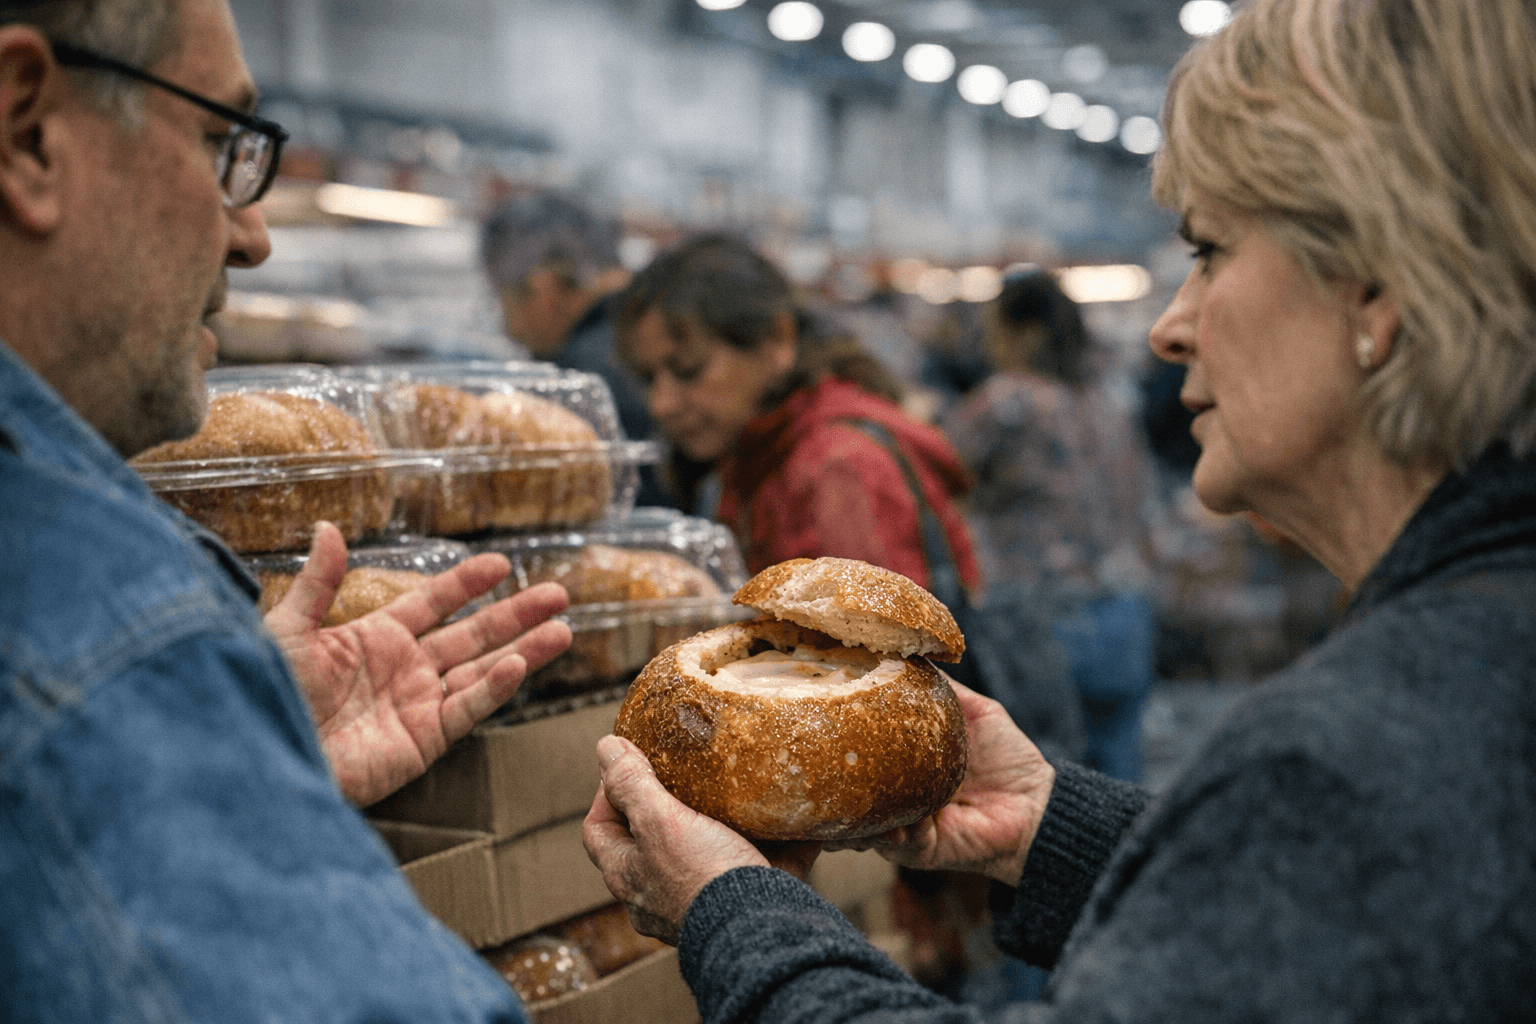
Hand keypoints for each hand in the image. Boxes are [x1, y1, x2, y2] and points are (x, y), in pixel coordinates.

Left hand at [264, 521, 572, 806]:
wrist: (263, 754)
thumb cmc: (265, 694)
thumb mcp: (288, 630)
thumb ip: (318, 582)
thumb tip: (328, 527)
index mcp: (375, 638)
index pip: (433, 602)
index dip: (467, 583)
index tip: (501, 564)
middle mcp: (405, 669)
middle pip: (473, 635)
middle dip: (517, 615)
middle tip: (558, 595)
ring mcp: (418, 705)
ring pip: (483, 670)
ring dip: (524, 650)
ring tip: (564, 630)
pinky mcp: (423, 742)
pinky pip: (467, 709)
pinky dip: (494, 688)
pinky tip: (518, 664)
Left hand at [583, 734, 820, 944]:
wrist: (760, 931)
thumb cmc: (702, 879)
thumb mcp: (658, 822)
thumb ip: (631, 785)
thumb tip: (605, 748)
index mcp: (629, 875)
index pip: (599, 828)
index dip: (607, 791)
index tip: (633, 761)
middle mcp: (659, 894)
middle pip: (653, 840)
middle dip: (668, 804)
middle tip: (685, 771)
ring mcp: (703, 900)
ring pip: (709, 853)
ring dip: (723, 822)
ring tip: (736, 789)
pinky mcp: (747, 901)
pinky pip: (762, 864)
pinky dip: (777, 840)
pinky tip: (791, 817)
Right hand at [824, 679, 1053, 887]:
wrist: (1038, 803)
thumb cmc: (1008, 756)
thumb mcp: (974, 711)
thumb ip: (942, 687)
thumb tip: (908, 652)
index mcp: (903, 766)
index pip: (860, 759)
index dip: (838, 749)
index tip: (819, 726)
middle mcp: (897, 799)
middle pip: (849, 798)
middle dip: (830, 791)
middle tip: (815, 770)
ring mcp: (906, 828)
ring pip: (862, 828)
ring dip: (853, 817)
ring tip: (840, 803)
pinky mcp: (923, 852)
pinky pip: (898, 846)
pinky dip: (892, 835)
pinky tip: (893, 824)